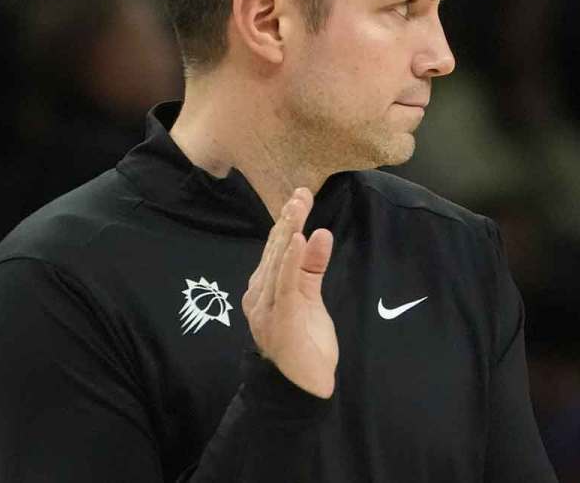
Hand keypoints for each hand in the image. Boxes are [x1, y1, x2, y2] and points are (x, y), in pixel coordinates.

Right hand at [242, 187, 337, 397]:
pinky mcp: (280, 319)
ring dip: (289, 232)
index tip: (300, 196)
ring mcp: (266, 308)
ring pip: (278, 263)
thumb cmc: (304, 343)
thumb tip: (320, 233)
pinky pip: (285, 284)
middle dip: (288, 220)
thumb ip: (313, 267)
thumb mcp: (311, 298)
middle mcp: (259, 295)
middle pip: (275, 251)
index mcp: (263, 289)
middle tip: (300, 193)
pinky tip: (298, 239)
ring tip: (298, 208)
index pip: (276, 249)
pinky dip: (291, 261)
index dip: (288, 222)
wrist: (302, 386)